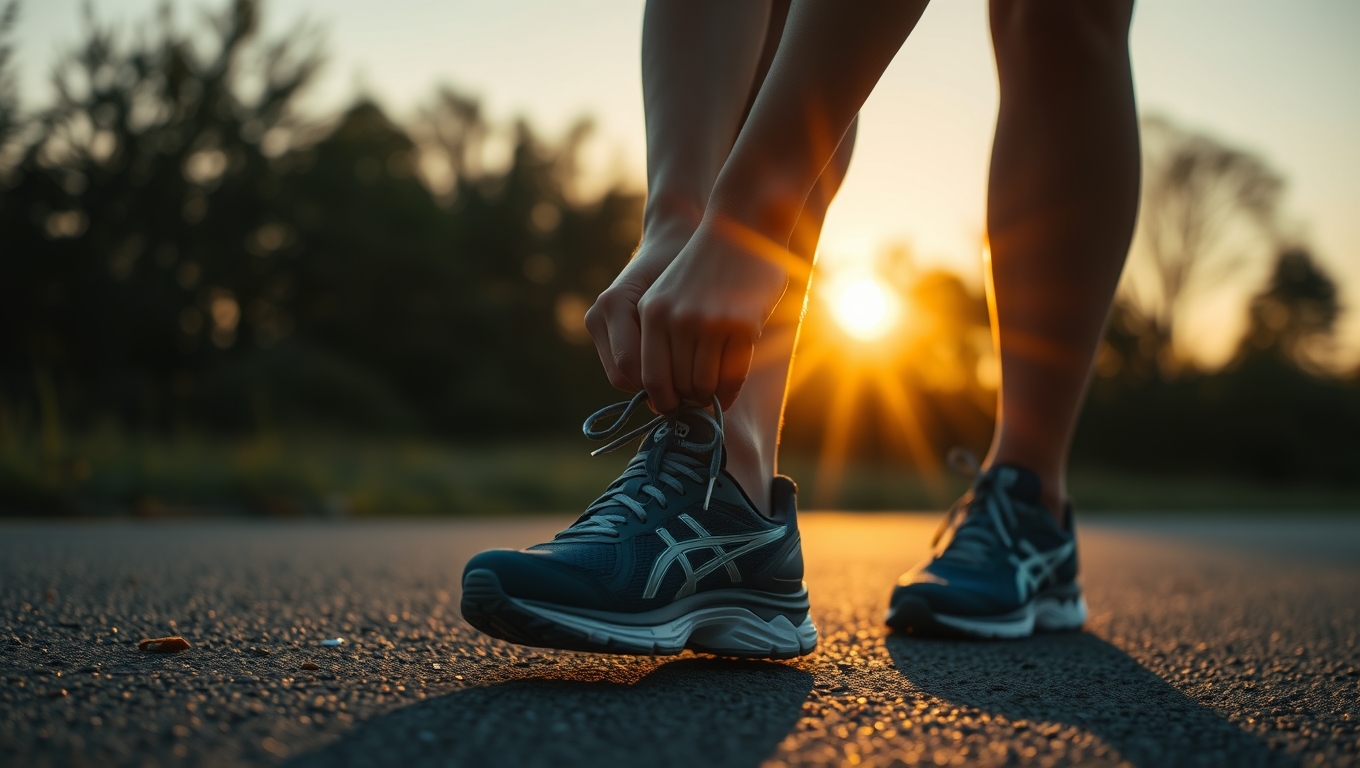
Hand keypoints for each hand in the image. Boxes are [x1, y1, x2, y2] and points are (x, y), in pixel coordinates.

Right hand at [584, 225, 692, 394]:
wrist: (671, 242)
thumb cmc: (688, 265)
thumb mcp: (690, 297)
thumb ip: (682, 334)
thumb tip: (692, 383)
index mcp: (614, 302)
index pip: (630, 366)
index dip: (662, 387)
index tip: (698, 393)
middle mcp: (599, 312)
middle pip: (622, 377)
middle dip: (658, 390)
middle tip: (694, 395)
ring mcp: (596, 320)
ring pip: (621, 378)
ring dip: (652, 384)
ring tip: (686, 381)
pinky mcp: (601, 329)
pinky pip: (622, 368)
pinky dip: (646, 374)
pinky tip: (673, 368)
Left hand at [635, 219, 790, 412]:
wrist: (741, 226)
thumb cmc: (703, 269)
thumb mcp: (665, 294)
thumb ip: (657, 336)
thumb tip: (658, 393)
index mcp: (651, 313)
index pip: (649, 378)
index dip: (661, 399)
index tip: (671, 406)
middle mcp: (676, 319)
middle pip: (678, 386)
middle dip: (687, 400)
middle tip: (696, 403)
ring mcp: (710, 323)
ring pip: (705, 384)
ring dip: (710, 397)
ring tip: (712, 395)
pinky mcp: (742, 325)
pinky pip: (734, 375)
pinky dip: (731, 390)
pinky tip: (730, 389)